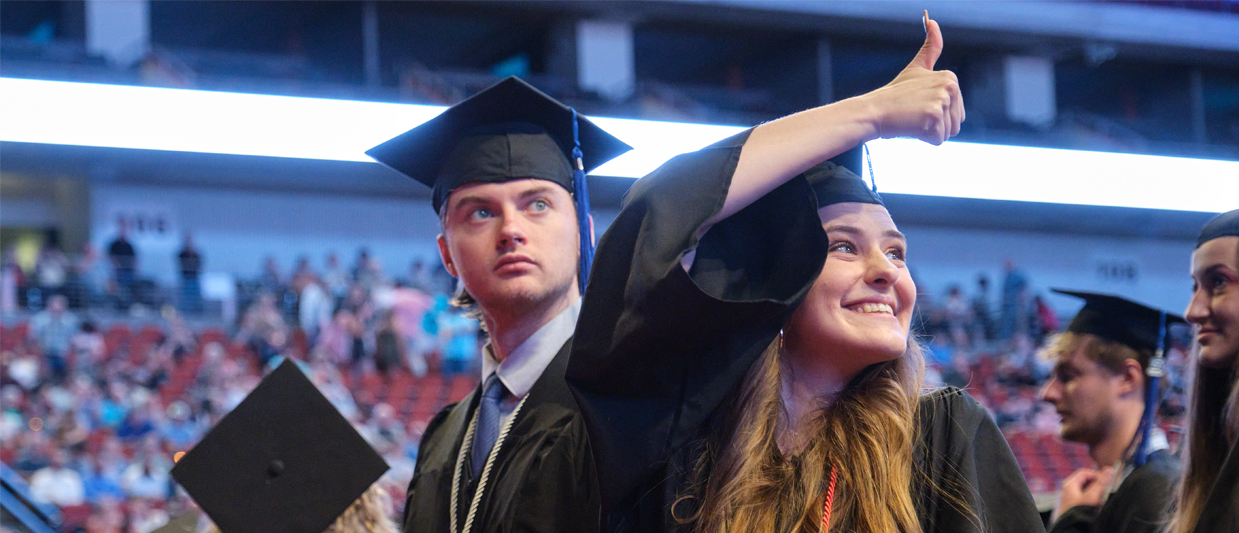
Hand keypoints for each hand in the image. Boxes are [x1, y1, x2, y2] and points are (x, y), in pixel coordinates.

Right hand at [862, 11, 964, 144]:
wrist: (874, 111)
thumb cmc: (893, 94)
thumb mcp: (917, 68)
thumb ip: (931, 46)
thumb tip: (931, 19)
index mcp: (950, 77)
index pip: (956, 111)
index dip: (936, 114)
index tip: (918, 104)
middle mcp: (950, 86)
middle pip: (956, 123)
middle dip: (936, 125)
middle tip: (915, 114)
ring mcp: (942, 101)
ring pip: (948, 132)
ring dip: (930, 133)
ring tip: (913, 120)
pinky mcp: (934, 116)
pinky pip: (938, 140)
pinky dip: (924, 139)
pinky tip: (912, 126)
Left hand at [1051, 467, 1113, 521]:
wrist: (1071, 528)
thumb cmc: (1079, 512)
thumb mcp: (1092, 497)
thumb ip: (1100, 483)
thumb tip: (1109, 470)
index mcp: (1069, 484)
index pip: (1085, 472)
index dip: (1097, 475)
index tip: (1106, 481)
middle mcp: (1068, 489)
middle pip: (1085, 480)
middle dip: (1096, 484)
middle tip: (1104, 491)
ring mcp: (1070, 496)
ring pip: (1085, 489)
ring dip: (1094, 492)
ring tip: (1100, 500)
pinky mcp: (1073, 503)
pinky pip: (1084, 497)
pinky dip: (1091, 499)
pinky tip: (1095, 506)